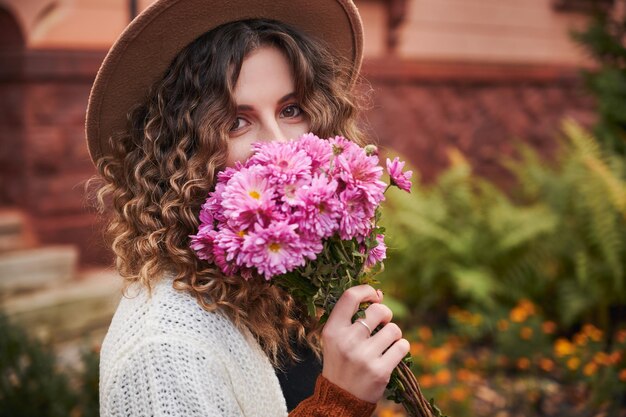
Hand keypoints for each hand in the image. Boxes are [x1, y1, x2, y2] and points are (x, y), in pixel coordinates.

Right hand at [320, 285, 409, 402]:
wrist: (340, 398)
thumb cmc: (341, 362)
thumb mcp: (336, 338)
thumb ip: (351, 316)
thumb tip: (379, 294)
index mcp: (333, 330)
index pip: (350, 296)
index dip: (367, 291)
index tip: (374, 296)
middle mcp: (347, 341)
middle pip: (378, 310)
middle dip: (386, 314)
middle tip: (382, 324)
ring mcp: (364, 356)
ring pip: (393, 329)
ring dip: (394, 334)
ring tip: (386, 343)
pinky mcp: (380, 370)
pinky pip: (402, 346)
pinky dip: (401, 347)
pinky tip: (392, 354)